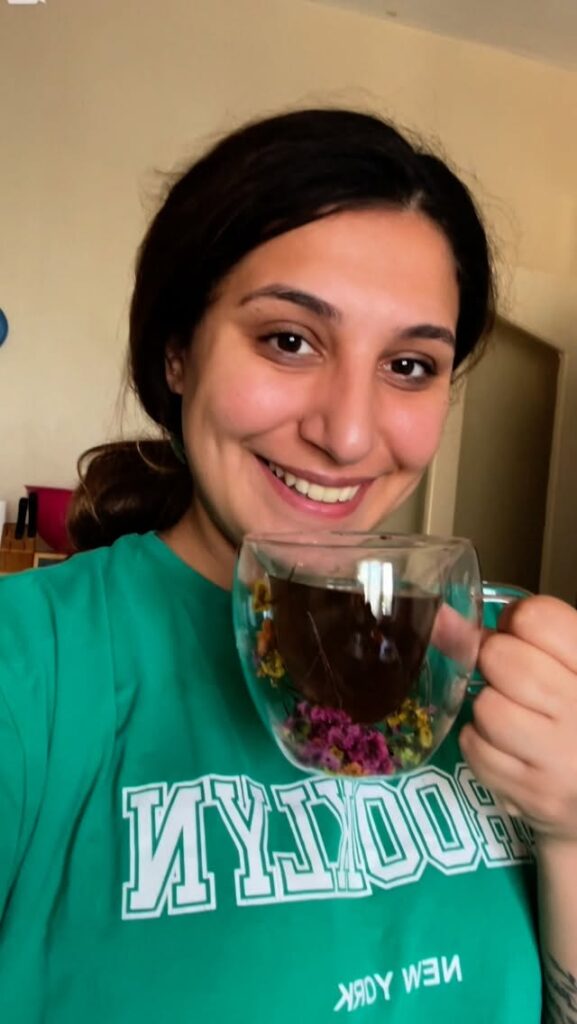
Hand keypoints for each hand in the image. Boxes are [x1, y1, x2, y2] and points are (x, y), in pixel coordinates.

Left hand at [459, 595, 576, 845]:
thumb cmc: (573, 716)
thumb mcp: (565, 665)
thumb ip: (518, 636)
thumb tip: (441, 618)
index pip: (536, 618)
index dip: (516, 622)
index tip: (521, 638)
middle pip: (501, 658)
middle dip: (494, 662)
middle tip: (514, 680)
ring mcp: (561, 756)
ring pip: (486, 706)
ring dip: (488, 706)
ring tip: (514, 716)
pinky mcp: (536, 794)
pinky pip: (475, 749)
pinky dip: (480, 743)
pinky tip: (507, 746)